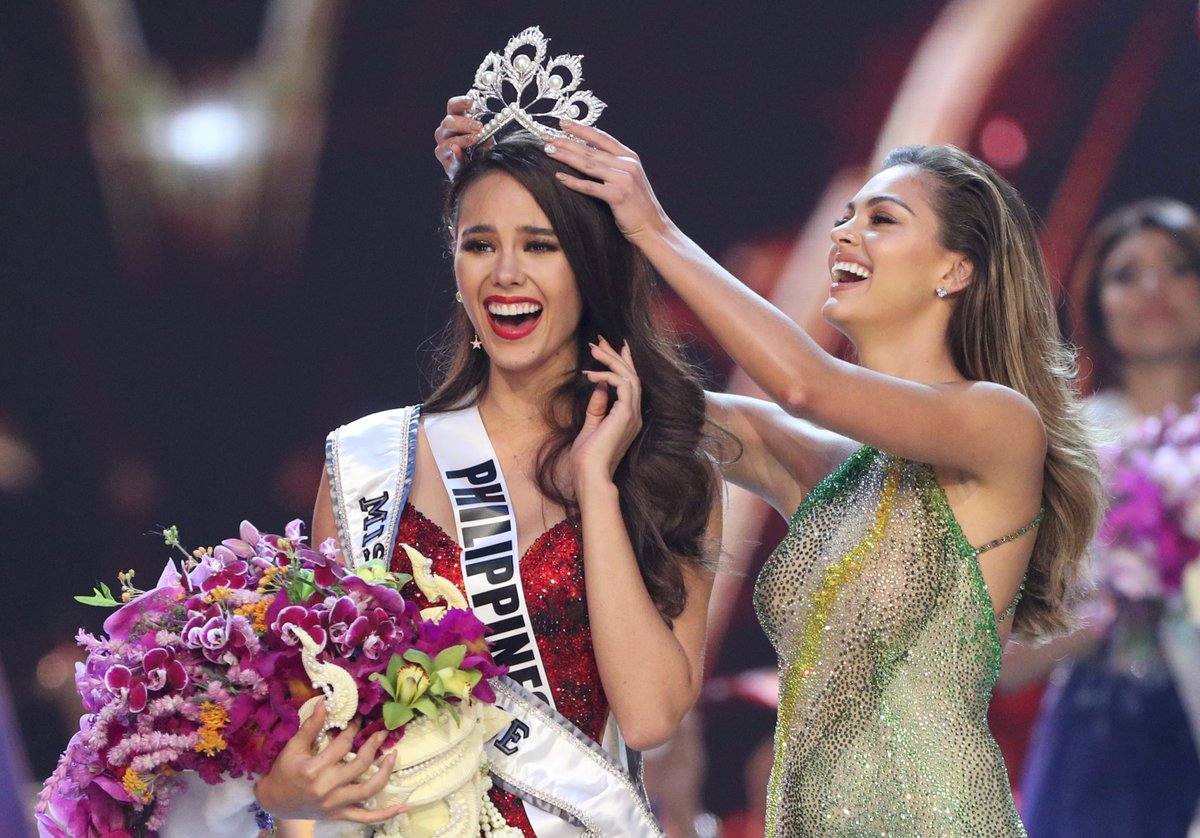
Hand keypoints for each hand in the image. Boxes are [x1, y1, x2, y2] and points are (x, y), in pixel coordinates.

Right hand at [253, 702, 404, 822]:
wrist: (274, 802)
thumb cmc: (284, 772)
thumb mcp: (293, 747)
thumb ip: (310, 726)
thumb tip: (324, 702)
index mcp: (314, 770)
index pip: (343, 745)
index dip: (353, 729)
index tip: (359, 720)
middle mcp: (327, 788)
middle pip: (360, 765)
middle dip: (373, 745)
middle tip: (381, 733)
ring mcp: (335, 805)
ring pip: (368, 790)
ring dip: (385, 772)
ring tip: (394, 755)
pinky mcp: (339, 815)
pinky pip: (367, 818)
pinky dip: (386, 814)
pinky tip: (403, 808)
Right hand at [434, 95, 481, 180]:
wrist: (480, 170)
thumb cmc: (482, 149)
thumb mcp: (486, 137)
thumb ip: (483, 130)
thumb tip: (483, 127)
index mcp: (456, 120)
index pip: (453, 107)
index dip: (460, 102)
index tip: (471, 102)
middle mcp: (446, 131)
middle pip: (448, 122)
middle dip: (464, 123)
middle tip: (479, 127)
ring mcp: (443, 145)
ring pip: (446, 139)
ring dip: (462, 139)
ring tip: (475, 139)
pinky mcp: (444, 160)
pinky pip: (448, 156)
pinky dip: (454, 154)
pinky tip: (459, 151)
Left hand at [543, 121, 671, 242]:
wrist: (653, 227)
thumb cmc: (637, 206)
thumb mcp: (629, 179)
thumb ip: (613, 166)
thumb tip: (588, 155)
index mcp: (630, 157)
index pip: (602, 138)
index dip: (581, 129)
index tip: (563, 122)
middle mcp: (628, 165)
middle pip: (591, 150)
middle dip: (567, 142)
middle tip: (547, 137)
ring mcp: (624, 179)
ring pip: (589, 165)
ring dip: (566, 157)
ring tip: (549, 151)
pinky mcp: (619, 196)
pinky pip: (591, 187)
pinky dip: (575, 182)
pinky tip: (560, 178)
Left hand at [571, 337, 642, 487]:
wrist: (590, 476)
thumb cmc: (587, 459)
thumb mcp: (591, 428)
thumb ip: (597, 408)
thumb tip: (600, 388)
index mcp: (628, 418)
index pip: (630, 385)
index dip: (623, 364)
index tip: (615, 348)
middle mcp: (635, 415)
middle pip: (631, 376)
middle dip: (616, 355)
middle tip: (601, 340)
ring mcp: (633, 415)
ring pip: (629, 376)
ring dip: (611, 360)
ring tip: (594, 349)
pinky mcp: (626, 415)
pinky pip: (622, 385)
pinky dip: (607, 376)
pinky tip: (591, 375)